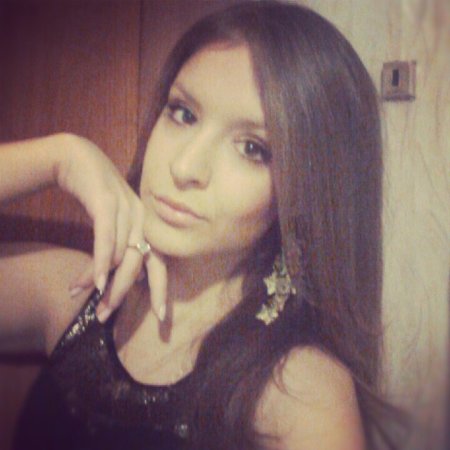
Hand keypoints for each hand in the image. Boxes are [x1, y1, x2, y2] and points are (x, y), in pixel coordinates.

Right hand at [58, 133, 166, 321]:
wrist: (77, 158)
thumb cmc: (98, 194)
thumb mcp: (115, 222)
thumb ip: (125, 247)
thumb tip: (134, 277)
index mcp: (148, 224)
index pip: (160, 261)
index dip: (161, 288)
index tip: (161, 316)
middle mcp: (143, 217)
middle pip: (144, 262)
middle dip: (126, 293)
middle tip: (109, 317)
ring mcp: (127, 208)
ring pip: (123, 255)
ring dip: (107, 283)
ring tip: (96, 305)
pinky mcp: (106, 201)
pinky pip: (106, 238)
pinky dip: (101, 262)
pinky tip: (95, 283)